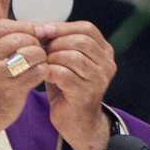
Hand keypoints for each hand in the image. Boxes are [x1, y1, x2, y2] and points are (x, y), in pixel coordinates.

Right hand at [0, 20, 46, 149]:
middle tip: (36, 51)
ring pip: (32, 53)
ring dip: (40, 56)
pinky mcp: (11, 90)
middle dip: (34, 42)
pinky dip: (43, 70)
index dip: (24, 27)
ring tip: (37, 62)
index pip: (5, 25)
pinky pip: (37, 71)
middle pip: (21, 37)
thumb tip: (41, 27)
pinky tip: (38, 74)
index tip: (34, 33)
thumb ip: (3, 41)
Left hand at [37, 21, 116, 149]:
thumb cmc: (69, 88)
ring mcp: (99, 80)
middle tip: (42, 50)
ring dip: (52, 58)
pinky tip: (44, 75)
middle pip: (81, 40)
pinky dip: (49, 72)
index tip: (43, 30)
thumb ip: (62, 43)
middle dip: (56, 42)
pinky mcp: (86, 94)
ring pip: (73, 56)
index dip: (63, 26)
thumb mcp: (69, 61)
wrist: (77, 122)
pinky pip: (64, 74)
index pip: (87, 29)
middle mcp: (107, 65)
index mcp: (105, 52)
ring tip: (44, 64)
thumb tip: (42, 26)